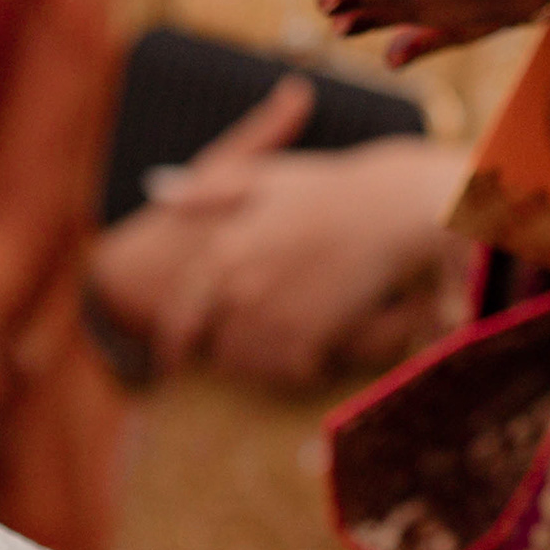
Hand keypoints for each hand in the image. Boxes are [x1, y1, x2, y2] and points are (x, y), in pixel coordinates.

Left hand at [90, 83, 472, 384]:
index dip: (174, 346)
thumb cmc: (330, 188)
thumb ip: (207, 189)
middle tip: (236, 362)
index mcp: (221, 254)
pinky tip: (312, 360)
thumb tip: (157, 192)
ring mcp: (273, 317)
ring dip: (259, 367)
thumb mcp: (262, 176)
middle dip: (221, 358)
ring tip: (276, 357)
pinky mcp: (310, 337)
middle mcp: (239, 291)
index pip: (178, 318)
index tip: (175, 362)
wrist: (392, 208)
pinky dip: (297, 371)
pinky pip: (288, 372)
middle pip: (213, 350)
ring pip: (249, 366)